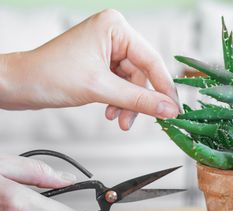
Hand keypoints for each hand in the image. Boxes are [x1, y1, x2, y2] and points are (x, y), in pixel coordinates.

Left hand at [0, 9, 178, 129]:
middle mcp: (113, 35)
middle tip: (138, 121)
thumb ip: (138, 100)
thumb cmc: (50, 75)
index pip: (151, 60)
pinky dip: (119, 101)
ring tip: (119, 119)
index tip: (174, 109)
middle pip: (142, 74)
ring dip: (128, 104)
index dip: (164, 88)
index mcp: (115, 27)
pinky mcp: (102, 63)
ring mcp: (108, 49)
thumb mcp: (100, 89)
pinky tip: (111, 111)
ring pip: (132, 83)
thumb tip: (168, 109)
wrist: (20, 84)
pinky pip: (121, 85)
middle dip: (138, 100)